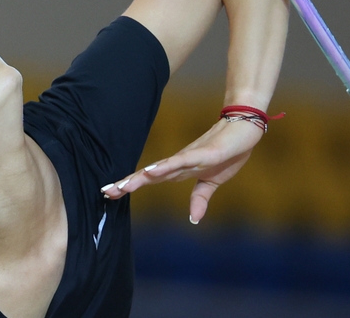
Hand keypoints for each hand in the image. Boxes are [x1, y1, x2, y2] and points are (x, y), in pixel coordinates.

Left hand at [101, 118, 263, 223]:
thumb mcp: (213, 182)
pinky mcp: (203, 154)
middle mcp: (178, 163)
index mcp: (179, 170)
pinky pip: (180, 161)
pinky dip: (165, 166)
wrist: (245, 130)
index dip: (130, 186)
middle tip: (105, 192)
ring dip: (141, 177)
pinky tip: (151, 171)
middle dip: (127, 183)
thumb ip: (200, 198)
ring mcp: (189, 157)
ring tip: (123, 186)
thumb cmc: (227, 152)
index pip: (149, 180)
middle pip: (148, 175)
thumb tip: (194, 219)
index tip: (109, 194)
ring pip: (160, 168)